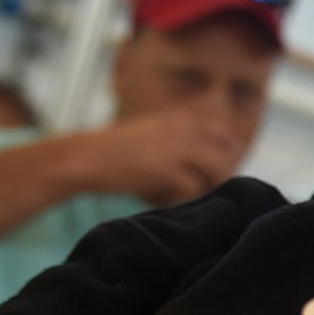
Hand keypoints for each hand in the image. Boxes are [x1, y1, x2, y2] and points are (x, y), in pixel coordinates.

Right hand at [70, 105, 249, 205]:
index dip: (225, 154)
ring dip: (204, 186)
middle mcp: (187, 127)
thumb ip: (182, 140)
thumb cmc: (117, 151)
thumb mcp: (155, 133)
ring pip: (218, 172)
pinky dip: (180, 198)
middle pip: (228, 152)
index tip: (211, 170)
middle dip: (220, 172)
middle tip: (200, 186)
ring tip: (178, 192)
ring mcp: (181, 148)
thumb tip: (211, 163)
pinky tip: (159, 196)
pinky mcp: (171, 171)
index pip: (226, 133)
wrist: (86, 158)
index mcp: (183, 116)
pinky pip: (194, 190)